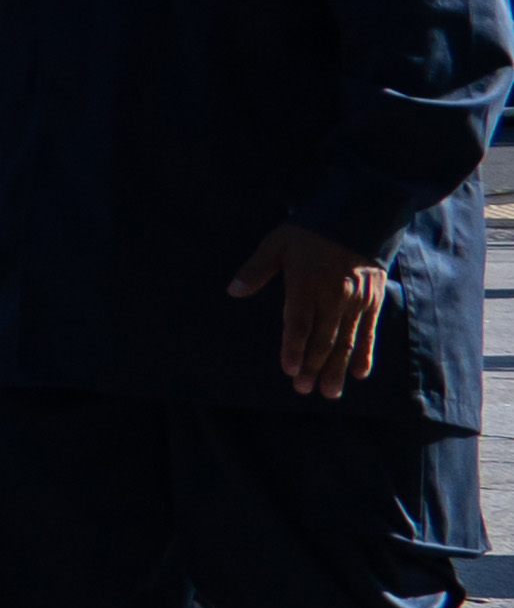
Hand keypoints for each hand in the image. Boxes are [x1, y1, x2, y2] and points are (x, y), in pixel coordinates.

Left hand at [234, 218, 393, 399]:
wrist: (361, 215)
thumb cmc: (312, 229)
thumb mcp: (278, 242)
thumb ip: (257, 269)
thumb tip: (233, 291)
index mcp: (306, 283)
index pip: (298, 323)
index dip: (293, 348)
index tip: (289, 370)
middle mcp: (334, 296)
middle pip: (323, 338)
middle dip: (312, 366)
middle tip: (304, 389)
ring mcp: (356, 301)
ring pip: (346, 342)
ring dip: (336, 368)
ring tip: (329, 392)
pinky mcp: (374, 302)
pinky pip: (369, 333)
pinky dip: (364, 355)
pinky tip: (358, 374)